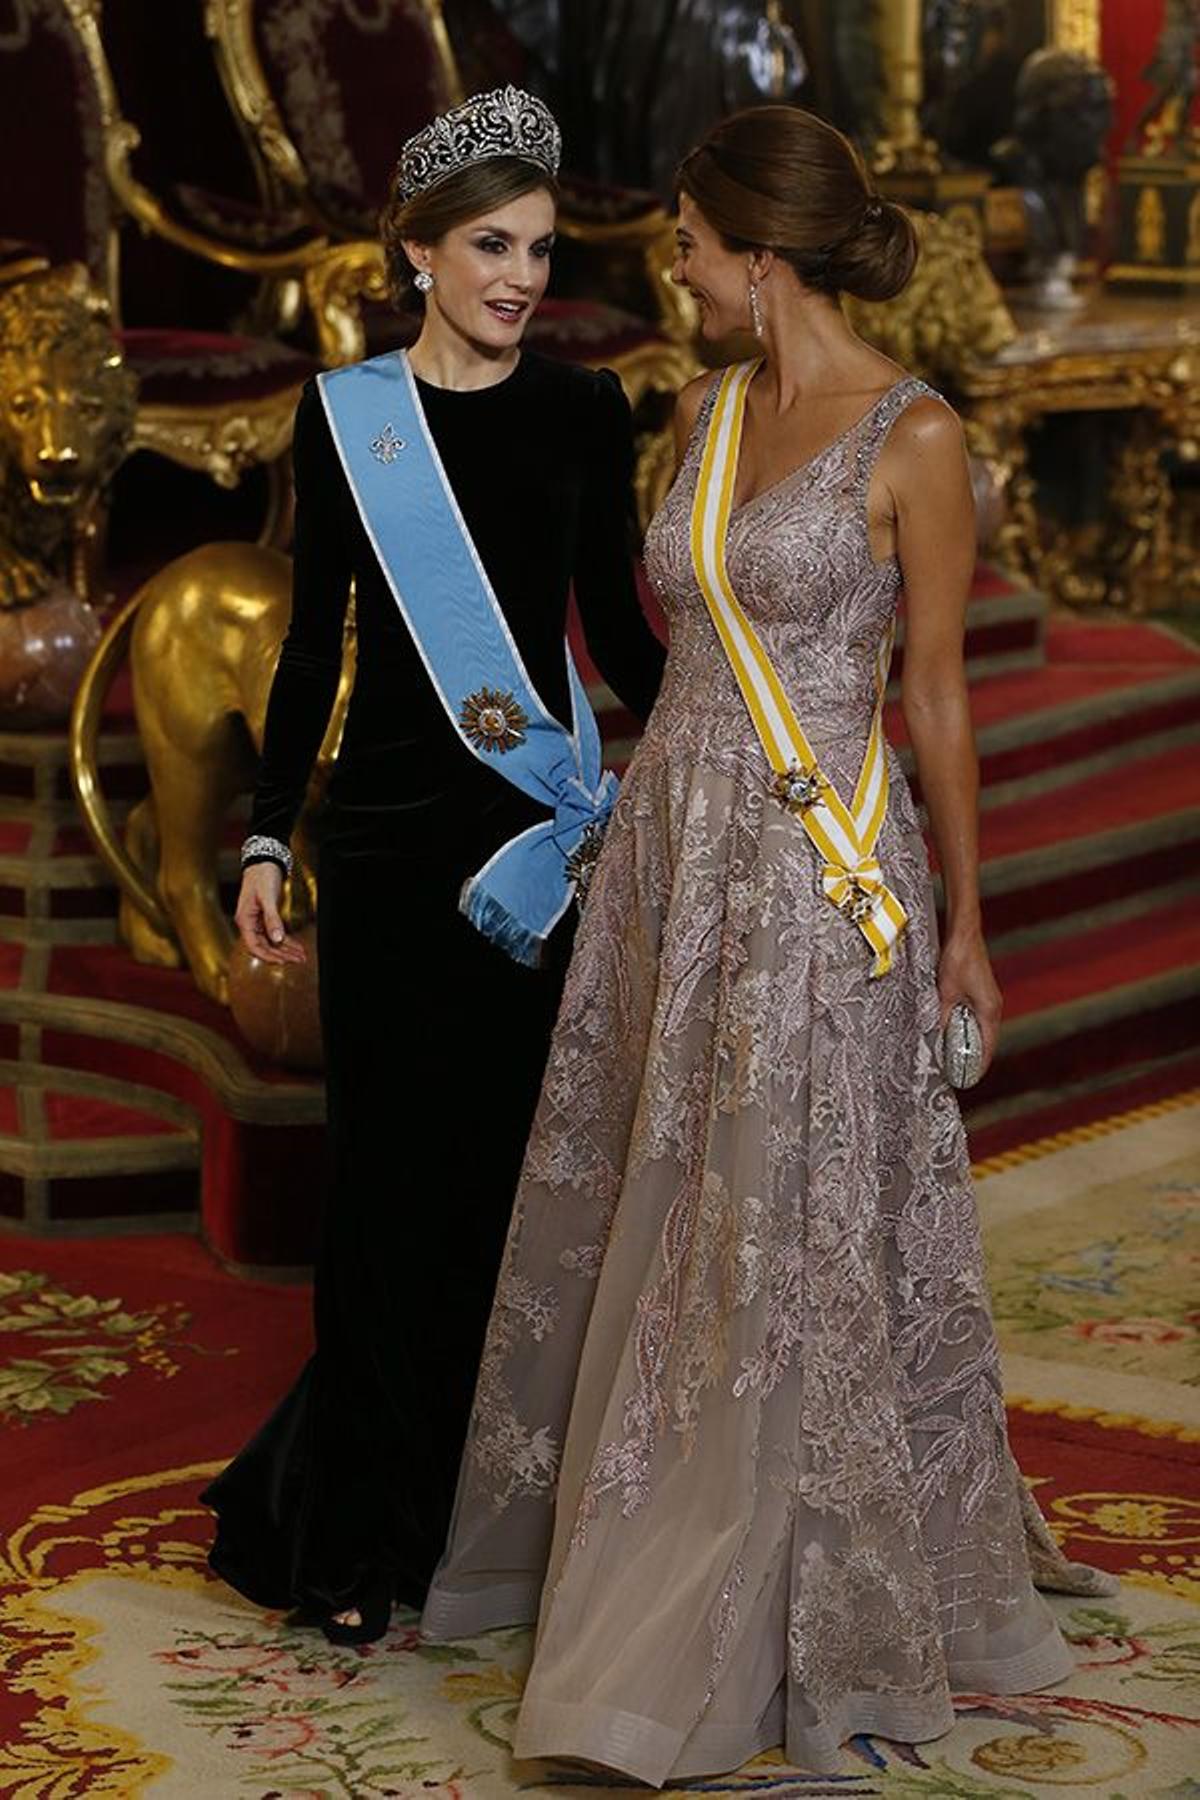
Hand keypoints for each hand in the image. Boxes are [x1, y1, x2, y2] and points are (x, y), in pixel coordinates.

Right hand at [234, 861, 306, 966]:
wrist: (263, 862)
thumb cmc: (261, 877)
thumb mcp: (267, 898)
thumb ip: (272, 919)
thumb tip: (277, 939)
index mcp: (245, 920)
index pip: (254, 946)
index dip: (269, 956)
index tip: (284, 961)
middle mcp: (250, 924)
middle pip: (264, 947)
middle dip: (282, 955)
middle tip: (298, 960)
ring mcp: (258, 922)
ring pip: (272, 942)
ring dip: (286, 950)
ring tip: (301, 956)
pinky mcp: (266, 918)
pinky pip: (276, 934)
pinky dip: (287, 941)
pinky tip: (297, 946)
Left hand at [937, 924, 1001, 1074]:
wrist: (965, 934)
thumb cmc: (958, 960)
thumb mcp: (946, 991)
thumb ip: (943, 1016)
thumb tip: (937, 1037)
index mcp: (989, 1010)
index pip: (987, 1046)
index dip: (979, 1064)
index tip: (970, 1079)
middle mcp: (993, 1007)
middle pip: (986, 1040)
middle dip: (974, 1057)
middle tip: (960, 1073)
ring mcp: (989, 999)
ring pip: (981, 1029)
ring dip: (971, 1043)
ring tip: (956, 1058)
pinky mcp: (982, 992)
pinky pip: (977, 1018)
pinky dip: (968, 1029)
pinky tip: (955, 1034)